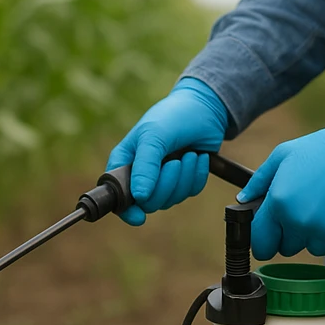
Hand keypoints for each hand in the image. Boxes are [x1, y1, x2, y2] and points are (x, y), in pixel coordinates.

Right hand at [107, 78, 229, 225]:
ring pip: (170, 200)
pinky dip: (196, 177)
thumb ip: (145, 167)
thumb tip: (139, 197)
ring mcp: (161, 180)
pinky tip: (197, 158)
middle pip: (147, 203)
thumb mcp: (154, 137)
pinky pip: (188, 193)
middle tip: (175, 162)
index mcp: (124, 164)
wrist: (205, 108)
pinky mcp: (182, 181)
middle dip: (166, 185)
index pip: (118, 197)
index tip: (139, 216)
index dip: (127, 210)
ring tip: (188, 155)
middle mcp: (140, 175)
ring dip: (183, 178)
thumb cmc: (172, 116)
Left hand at [238, 116, 324, 260]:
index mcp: (278, 202)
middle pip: (285, 247)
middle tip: (306, 210)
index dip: (264, 240)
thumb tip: (242, 199)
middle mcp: (298, 221)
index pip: (260, 242)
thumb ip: (258, 181)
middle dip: (291, 234)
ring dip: (316, 235)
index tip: (270, 236)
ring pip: (311, 248)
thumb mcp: (284, 155)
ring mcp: (323, 232)